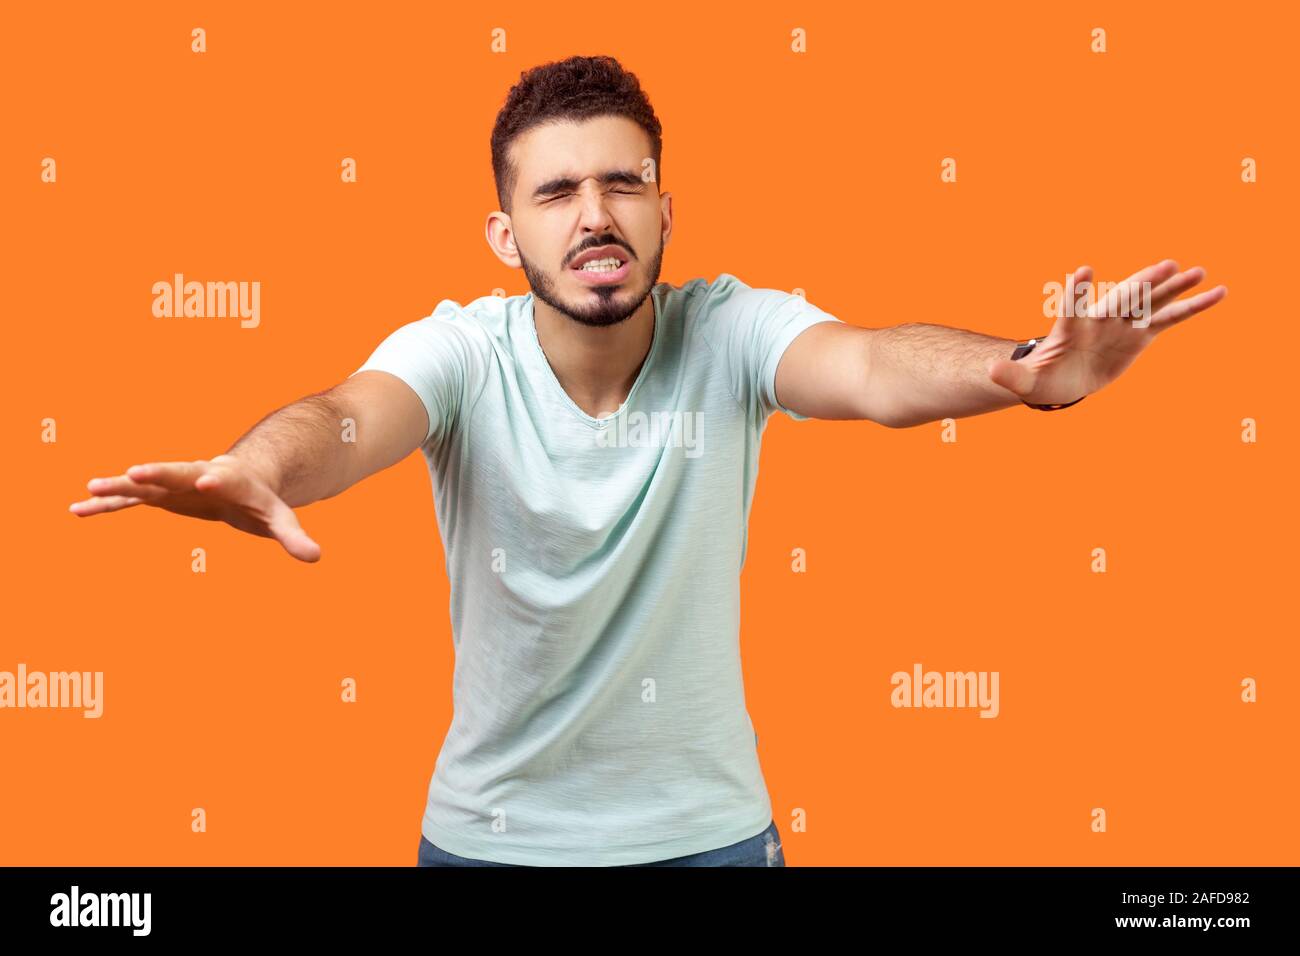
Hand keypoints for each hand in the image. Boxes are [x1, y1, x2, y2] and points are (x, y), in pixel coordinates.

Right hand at [68, 454, 321, 561]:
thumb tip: (316, 557)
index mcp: (232, 480)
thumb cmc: (260, 500)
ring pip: (146, 484)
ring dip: (119, 487)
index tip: (207, 480)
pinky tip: (77, 509)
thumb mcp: (279, 519)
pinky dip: (107, 504)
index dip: (217, 480)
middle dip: (158, 472)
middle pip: (177, 472)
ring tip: (88, 488)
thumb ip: (294, 537)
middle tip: (135, 471)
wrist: (241, 481)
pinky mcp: (160, 496)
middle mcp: (199, 475)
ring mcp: (175, 485)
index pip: (225, 479)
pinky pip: (130, 500)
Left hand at [987, 259, 1227, 405]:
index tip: (1084, 271)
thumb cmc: (1041, 379)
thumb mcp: (1025, 383)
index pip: (1073, 306)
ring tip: (1200, 272)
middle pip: (1122, 298)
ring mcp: (1123, 325)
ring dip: (1173, 289)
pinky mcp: (1140, 336)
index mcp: (1071, 329)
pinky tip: (1219, 294)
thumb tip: (990, 373)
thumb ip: (1011, 376)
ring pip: (1151, 303)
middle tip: (1166, 265)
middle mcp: (1100, 320)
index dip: (1078, 291)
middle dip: (1141, 283)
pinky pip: (1170, 320)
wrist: (1062, 378)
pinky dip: (1192, 308)